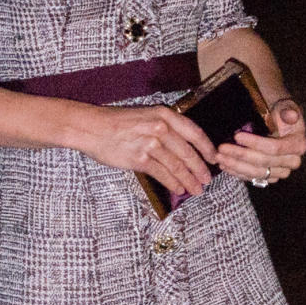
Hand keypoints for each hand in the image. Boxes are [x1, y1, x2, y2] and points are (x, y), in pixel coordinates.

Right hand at [73, 103, 217, 198]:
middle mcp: (160, 128)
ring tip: (196, 190)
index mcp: (164, 114)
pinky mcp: (140, 158)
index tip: (213, 159)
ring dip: (189, 180)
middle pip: (188, 152)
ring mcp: (151, 143)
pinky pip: (163, 174)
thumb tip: (184, 146)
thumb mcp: (146, 116)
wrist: (92, 128)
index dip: (206, 148)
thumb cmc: (118, 123)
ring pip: (177, 166)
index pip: (194, 132)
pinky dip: (173, 184)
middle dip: (200, 169)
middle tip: (207, 180)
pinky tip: (179, 189)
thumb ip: (166, 127)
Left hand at [216, 96, 305, 184]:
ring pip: (257, 173)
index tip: (237, 136)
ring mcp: (281, 172)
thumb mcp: (285, 106)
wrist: (278, 122)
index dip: (255, 143)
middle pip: (264, 162)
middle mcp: (293, 162)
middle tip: (221, 148)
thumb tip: (290, 115)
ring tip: (220, 158)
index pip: (274, 148)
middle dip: (240, 155)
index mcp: (298, 145)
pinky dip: (238, 173)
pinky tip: (225, 166)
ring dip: (236, 166)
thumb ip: (288, 109)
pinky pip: (253, 178)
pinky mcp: (271, 177)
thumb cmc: (279, 111)